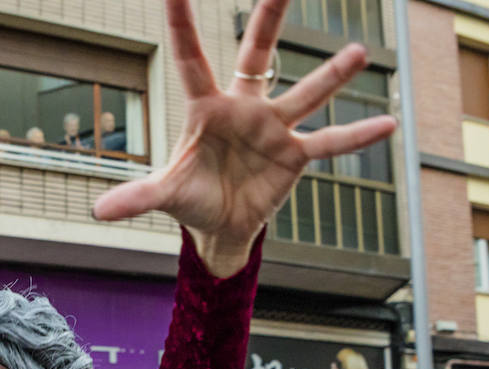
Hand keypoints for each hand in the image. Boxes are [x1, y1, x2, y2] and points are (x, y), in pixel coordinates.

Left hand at [91, 0, 395, 275]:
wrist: (219, 228)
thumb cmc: (191, 199)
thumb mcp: (165, 195)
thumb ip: (137, 197)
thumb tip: (99, 210)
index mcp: (207, 108)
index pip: (191, 57)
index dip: (182, 21)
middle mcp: (244, 108)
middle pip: (259, 53)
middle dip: (269, 16)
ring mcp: (273, 128)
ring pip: (305, 93)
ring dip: (331, 76)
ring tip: (359, 51)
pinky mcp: (294, 156)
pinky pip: (329, 143)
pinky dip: (357, 137)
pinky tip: (389, 124)